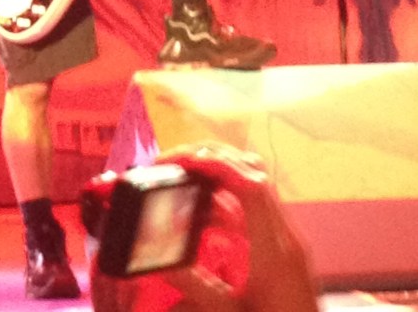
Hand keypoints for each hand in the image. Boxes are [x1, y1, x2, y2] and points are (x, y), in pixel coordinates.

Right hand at [90, 142, 317, 311]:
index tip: (186, 161)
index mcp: (275, 251)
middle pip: (252, 173)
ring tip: (184, 178)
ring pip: (254, 185)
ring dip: (219, 174)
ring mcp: (287, 240)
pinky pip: (254, 208)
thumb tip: (161, 262)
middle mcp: (286, 237)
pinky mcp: (283, 248)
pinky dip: (226, 199)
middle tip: (176, 162)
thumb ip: (196, 288)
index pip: (251, 186)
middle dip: (212, 159)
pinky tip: (202, 214)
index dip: (218, 164)